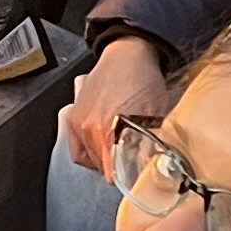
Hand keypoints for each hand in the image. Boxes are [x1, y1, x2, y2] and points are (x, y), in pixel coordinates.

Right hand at [62, 33, 170, 175]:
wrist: (128, 52)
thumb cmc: (144, 79)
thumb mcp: (157, 115)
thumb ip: (152, 144)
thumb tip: (153, 166)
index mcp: (108, 130)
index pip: (112, 174)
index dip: (128, 178)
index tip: (137, 177)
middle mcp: (89, 129)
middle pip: (101, 168)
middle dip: (117, 167)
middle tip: (133, 161)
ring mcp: (78, 122)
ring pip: (89, 158)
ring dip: (104, 158)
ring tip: (119, 150)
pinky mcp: (73, 115)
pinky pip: (77, 146)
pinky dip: (88, 150)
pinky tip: (102, 144)